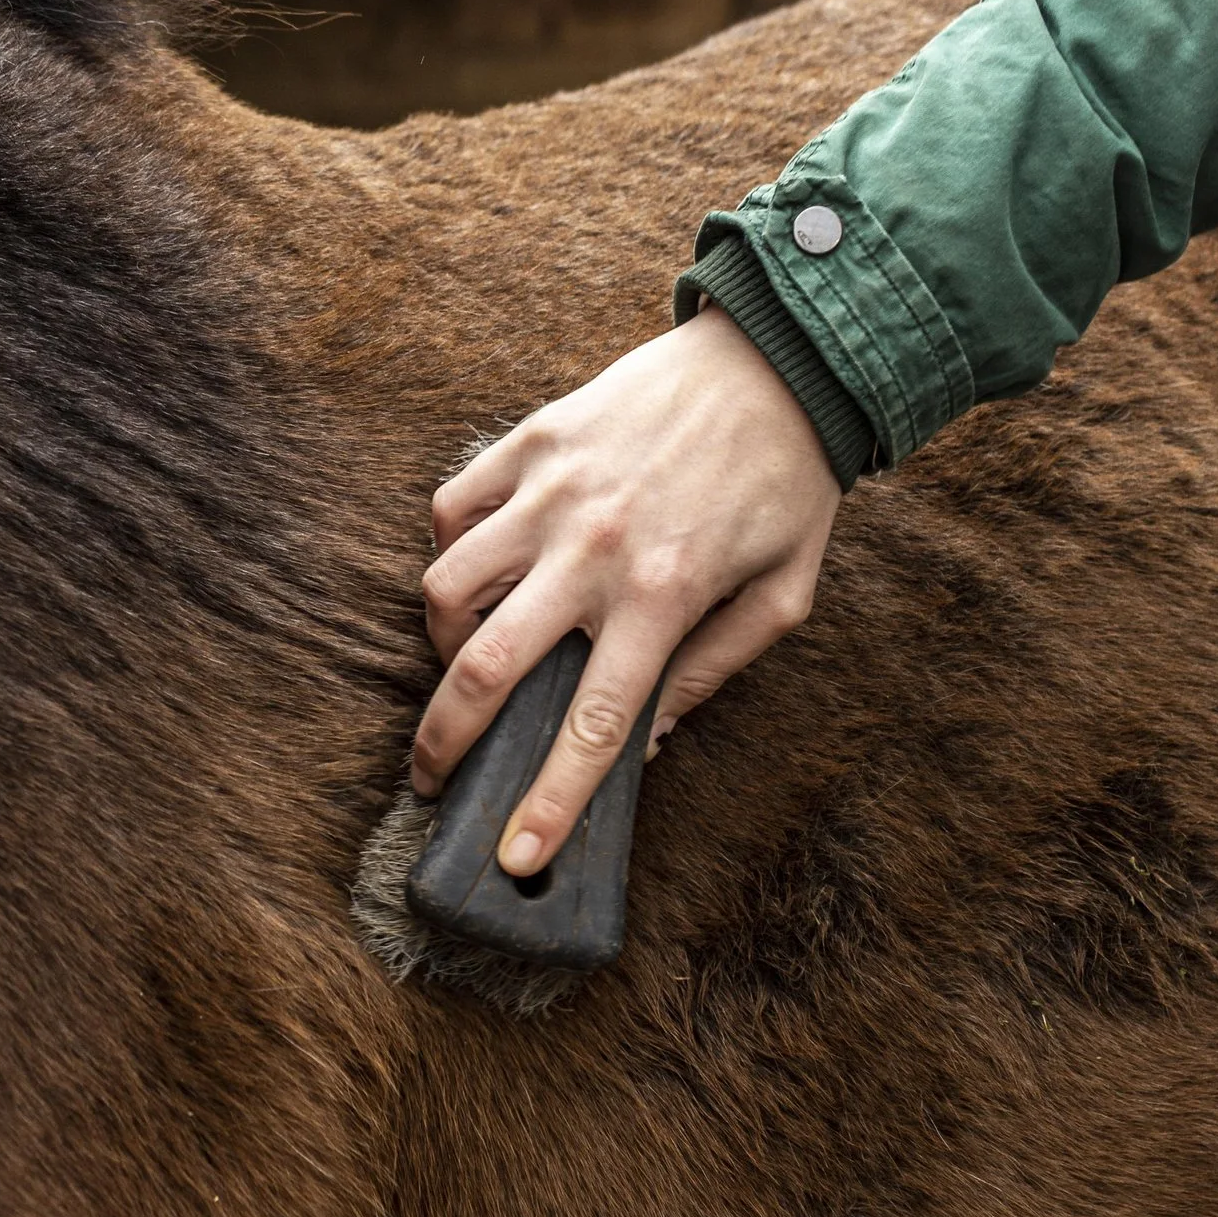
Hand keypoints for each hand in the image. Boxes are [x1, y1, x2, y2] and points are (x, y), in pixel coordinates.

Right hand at [413, 305, 840, 876]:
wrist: (778, 358)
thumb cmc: (786, 483)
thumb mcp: (783, 595)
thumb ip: (714, 670)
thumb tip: (648, 735)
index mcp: (664, 597)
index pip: (591, 725)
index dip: (549, 802)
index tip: (515, 857)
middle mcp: (594, 549)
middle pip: (484, 668)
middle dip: (443, 742)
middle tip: (431, 777)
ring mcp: (551, 491)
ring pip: (446, 589)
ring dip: (445, 643)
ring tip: (466, 661)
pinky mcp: (531, 440)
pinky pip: (451, 508)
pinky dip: (451, 550)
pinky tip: (480, 568)